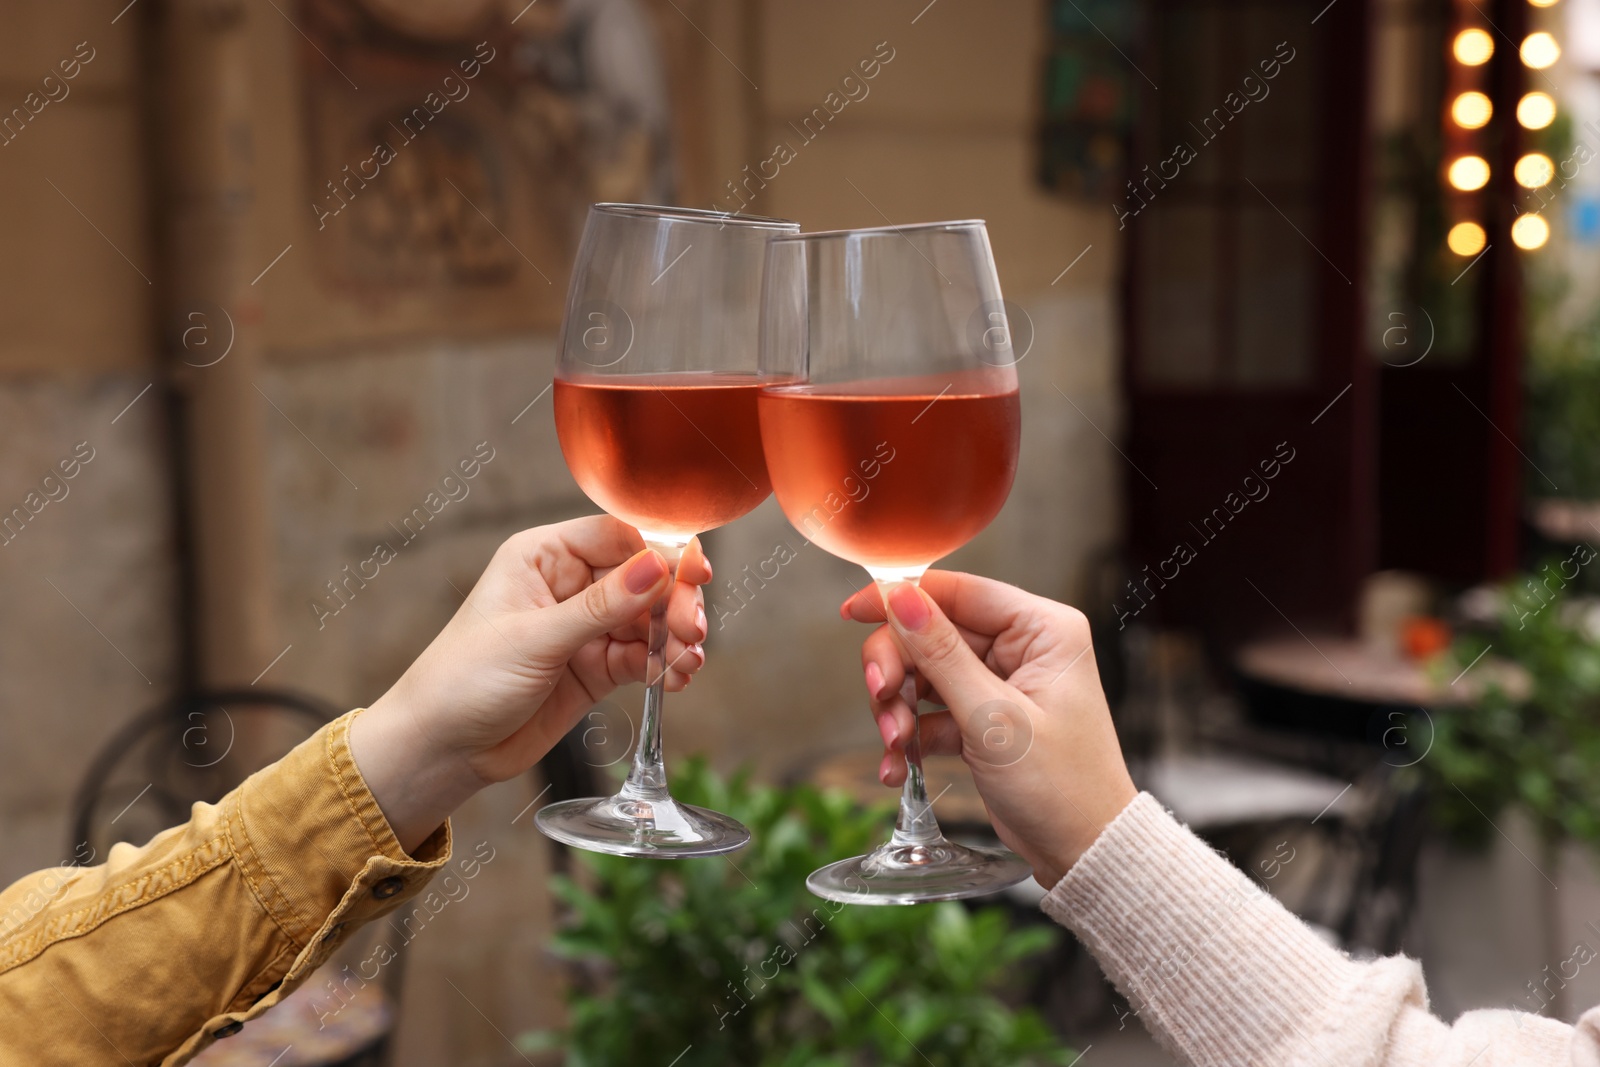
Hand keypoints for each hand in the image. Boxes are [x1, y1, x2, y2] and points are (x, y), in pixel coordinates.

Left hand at [352, 516, 711, 850]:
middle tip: (690, 630)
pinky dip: (663, 665)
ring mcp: (583, 628)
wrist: (441, 750)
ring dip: (673, 637)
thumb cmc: (463, 681)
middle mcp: (567, 585)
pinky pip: (641, 657)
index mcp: (543, 557)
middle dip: (672, 602)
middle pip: (643, 577)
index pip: (618, 536)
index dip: (661, 552)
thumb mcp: (535, 639)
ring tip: (687, 661)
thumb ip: (602, 605)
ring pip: (648, 620)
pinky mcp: (594, 667)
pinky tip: (675, 678)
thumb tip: (659, 565)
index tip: (694, 575)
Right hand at [844, 572, 1136, 886]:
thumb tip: (902, 598)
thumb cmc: (1063, 787)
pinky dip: (911, 735)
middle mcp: (1023, 648)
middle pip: (932, 633)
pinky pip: (931, 710)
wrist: (1083, 851)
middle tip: (881, 698)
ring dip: (898, 708)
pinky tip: (899, 764)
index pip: (959, 592)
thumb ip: (942, 655)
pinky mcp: (984, 716)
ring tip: (895, 746)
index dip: (902, 598)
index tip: (855, 611)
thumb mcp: (994, 718)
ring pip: (924, 672)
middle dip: (898, 669)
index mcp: (1042, 629)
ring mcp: (1001, 683)